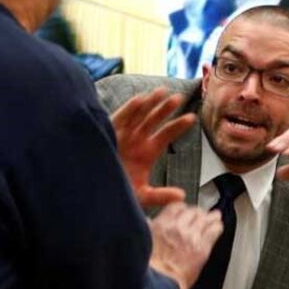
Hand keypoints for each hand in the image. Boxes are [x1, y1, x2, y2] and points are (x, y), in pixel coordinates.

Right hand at [111, 87, 196, 207]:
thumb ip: (161, 195)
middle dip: (165, 109)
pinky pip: (120, 118)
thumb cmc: (119, 192)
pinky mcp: (109, 133)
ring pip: (139, 115)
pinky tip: (140, 100)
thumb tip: (182, 196)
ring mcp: (123, 135)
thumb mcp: (143, 196)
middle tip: (178, 98)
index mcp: (148, 152)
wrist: (96, 194)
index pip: (166, 134)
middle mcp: (137, 140)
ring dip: (149, 103)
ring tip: (162, 92)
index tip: (192, 118)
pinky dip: (129, 110)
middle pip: (154, 120)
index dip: (178, 126)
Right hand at [148, 202, 223, 288]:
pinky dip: (217, 227)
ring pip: (205, 219)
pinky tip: (218, 227)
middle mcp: (178, 228)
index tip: (184, 210)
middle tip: (200, 214)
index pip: (176, 207)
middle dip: (197, 213)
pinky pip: (214, 231)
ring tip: (214, 217)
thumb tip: (147, 224)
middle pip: (193, 212)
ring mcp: (192, 237)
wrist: (159, 285)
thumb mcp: (143, 242)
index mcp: (162, 224)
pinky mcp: (203, 248)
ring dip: (210, 217)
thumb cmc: (148, 270)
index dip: (182, 208)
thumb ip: (148, 230)